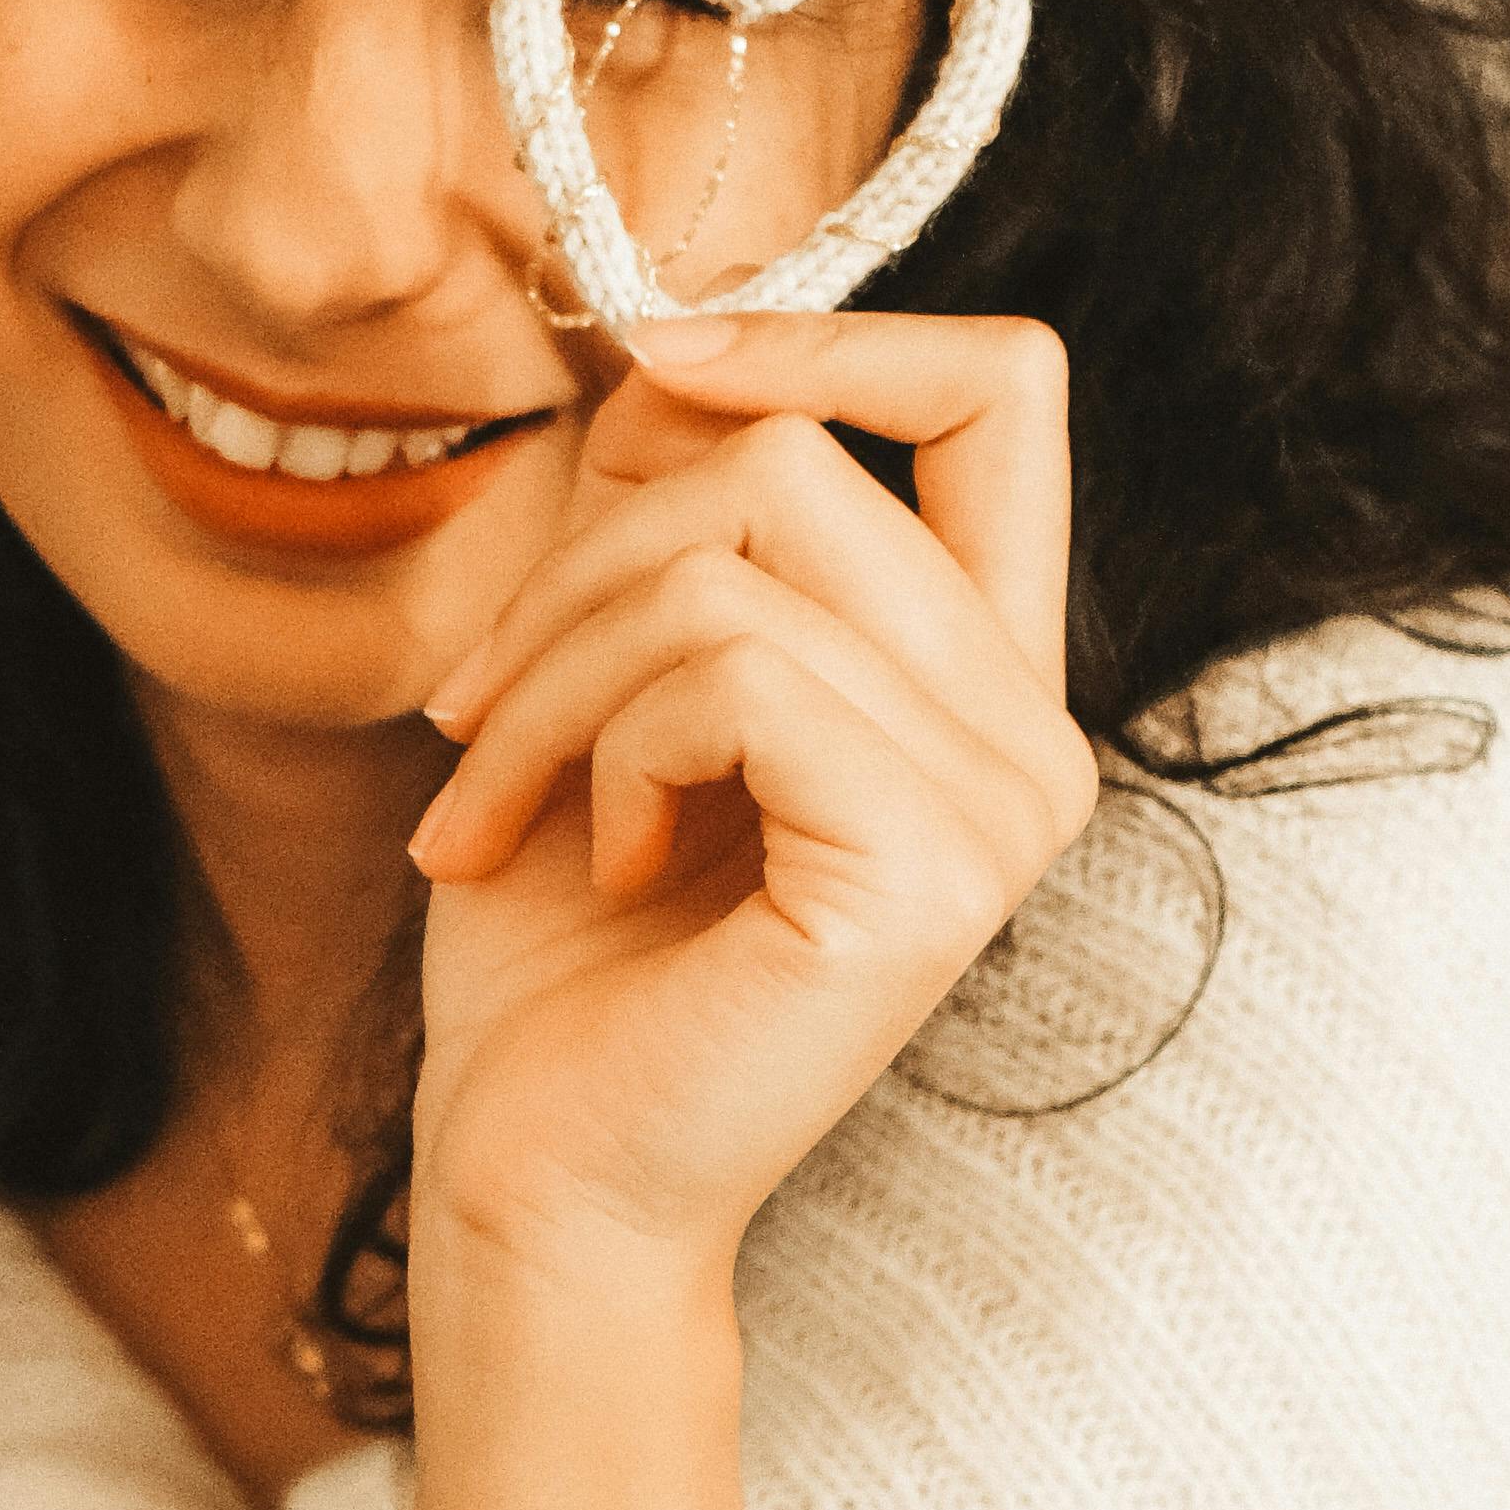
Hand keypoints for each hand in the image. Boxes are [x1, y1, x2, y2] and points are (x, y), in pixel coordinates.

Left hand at [403, 311, 1095, 1293]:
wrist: (537, 1177)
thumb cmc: (561, 951)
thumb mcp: (601, 674)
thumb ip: (665, 509)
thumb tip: (668, 350)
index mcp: (980, 673)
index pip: (1002, 391)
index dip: (827, 333)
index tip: (653, 360)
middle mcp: (1032, 734)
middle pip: (800, 460)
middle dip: (581, 560)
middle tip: (478, 712)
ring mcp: (1003, 807)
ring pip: (730, 566)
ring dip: (555, 672)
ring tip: (499, 800)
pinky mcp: (929, 870)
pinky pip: (731, 674)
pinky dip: (607, 749)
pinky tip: (603, 863)